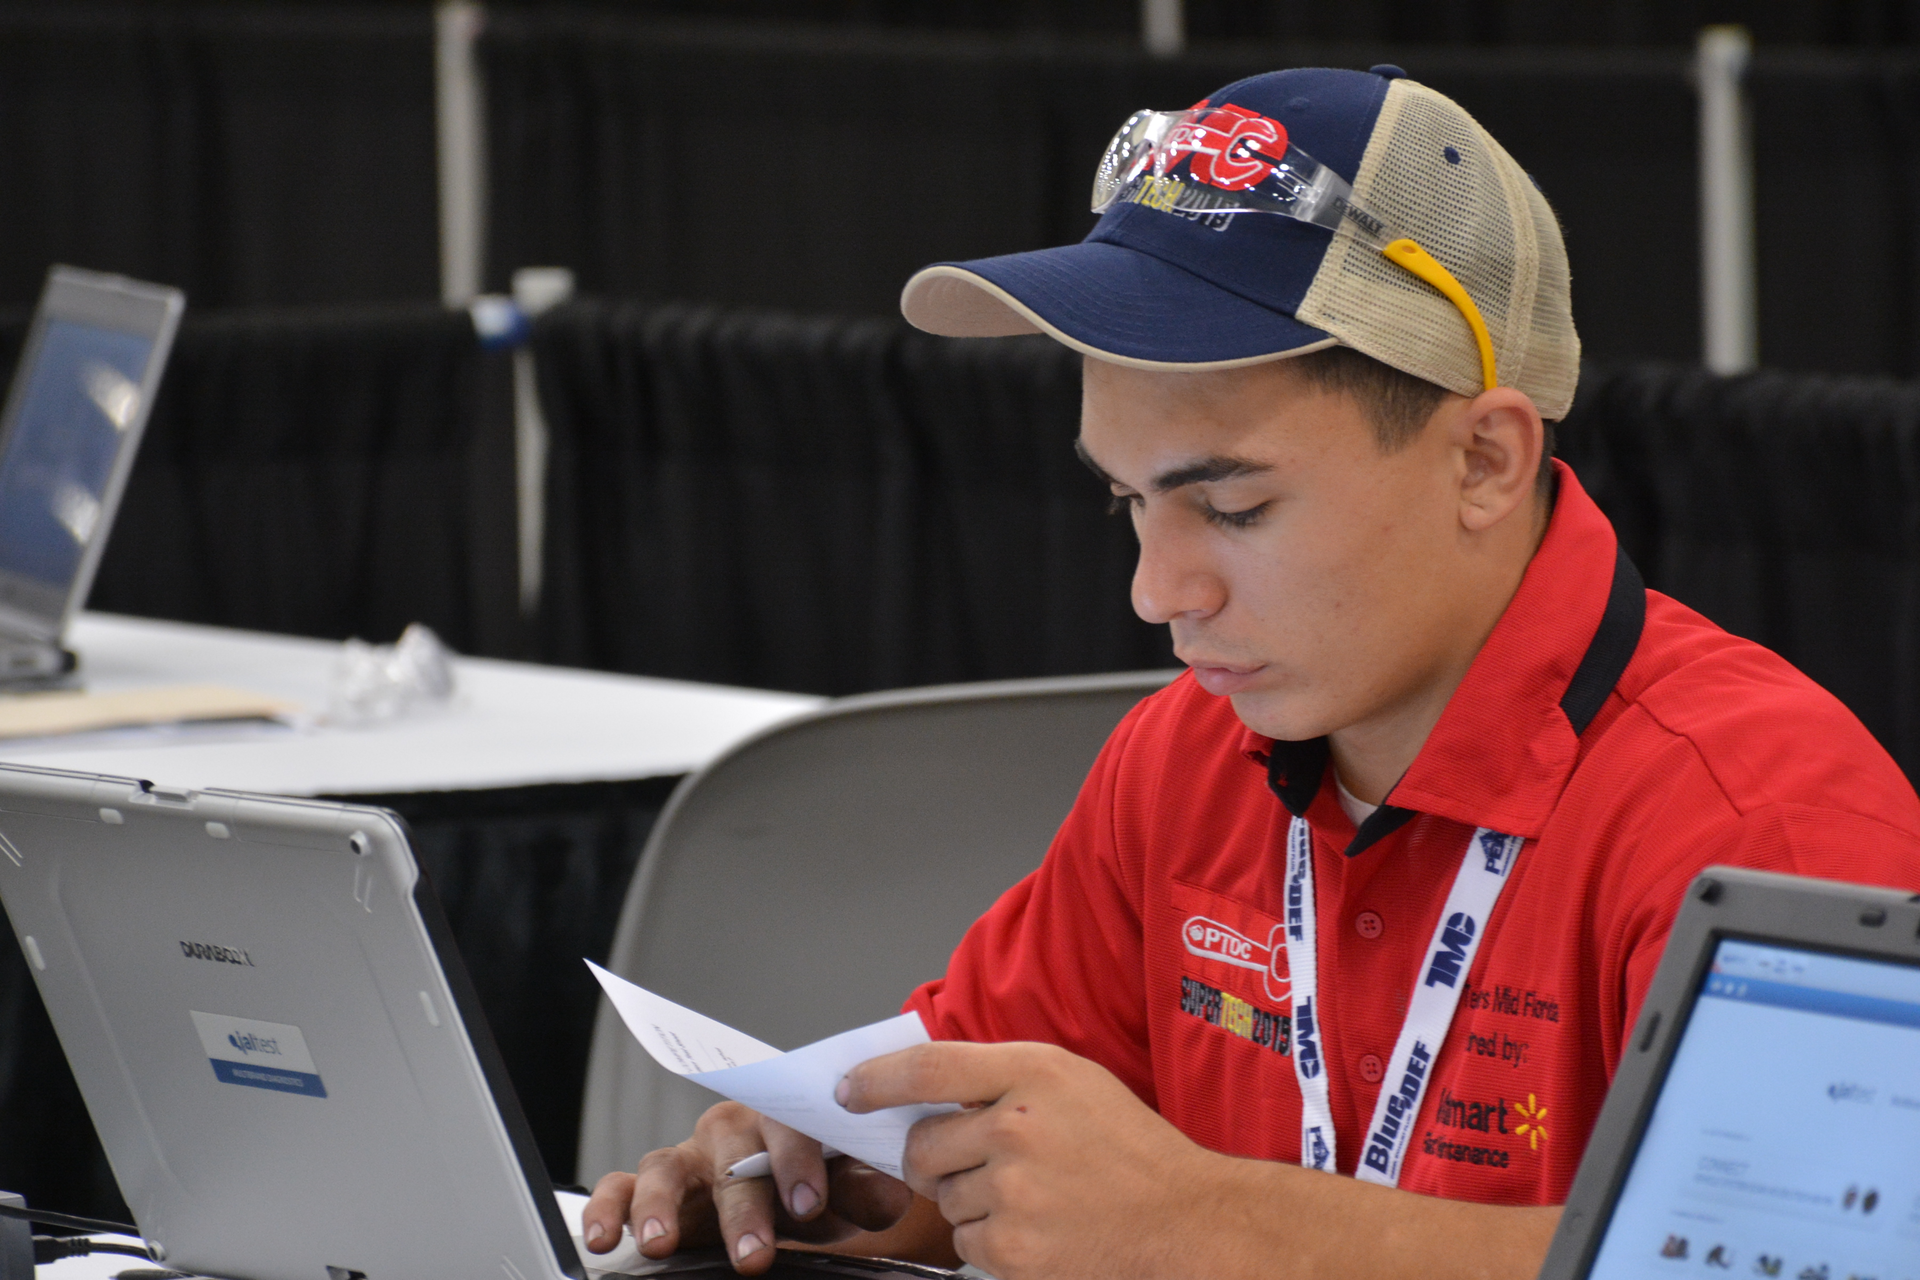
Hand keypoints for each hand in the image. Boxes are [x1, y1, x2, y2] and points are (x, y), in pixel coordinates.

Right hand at [582, 1101, 912, 1274]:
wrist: (777, 1188)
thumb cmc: (807, 1185)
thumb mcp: (841, 1191)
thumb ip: (864, 1189)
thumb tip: (891, 1188)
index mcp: (782, 1121)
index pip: (791, 1129)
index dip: (799, 1163)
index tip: (810, 1204)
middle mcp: (729, 1133)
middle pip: (731, 1160)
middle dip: (743, 1210)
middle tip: (754, 1255)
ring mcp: (686, 1158)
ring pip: (665, 1168)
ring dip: (661, 1207)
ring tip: (662, 1244)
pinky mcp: (648, 1186)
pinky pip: (618, 1186)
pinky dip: (608, 1207)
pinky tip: (603, 1237)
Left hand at [838, 1041, 1215, 1279]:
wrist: (1184, 1223)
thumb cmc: (1129, 1150)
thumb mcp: (1075, 1084)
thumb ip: (1005, 1079)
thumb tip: (927, 1092)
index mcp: (1034, 1071)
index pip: (929, 1066)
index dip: (878, 1079)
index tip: (848, 1092)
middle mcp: (1017, 1126)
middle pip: (921, 1144)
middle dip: (933, 1160)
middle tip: (979, 1166)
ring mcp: (1012, 1190)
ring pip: (944, 1197)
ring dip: (971, 1202)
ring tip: (1033, 1199)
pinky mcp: (1011, 1247)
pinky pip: (964, 1242)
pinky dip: (989, 1241)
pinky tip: (1037, 1231)